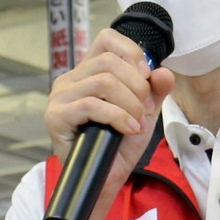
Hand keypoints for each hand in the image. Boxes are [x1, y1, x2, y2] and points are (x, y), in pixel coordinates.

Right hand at [45, 27, 174, 192]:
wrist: (105, 180)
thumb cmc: (119, 145)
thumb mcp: (144, 113)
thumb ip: (155, 91)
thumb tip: (163, 72)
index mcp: (89, 72)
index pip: (107, 39)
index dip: (132, 52)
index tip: (147, 76)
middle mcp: (71, 79)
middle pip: (109, 61)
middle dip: (137, 86)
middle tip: (145, 110)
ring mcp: (60, 97)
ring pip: (103, 82)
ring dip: (130, 103)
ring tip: (137, 123)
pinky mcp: (56, 116)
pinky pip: (91, 105)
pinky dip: (118, 116)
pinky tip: (128, 129)